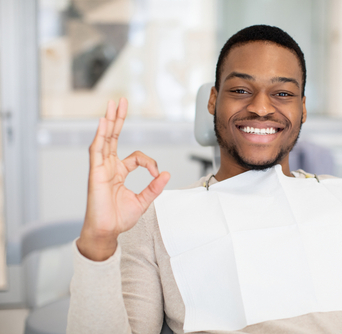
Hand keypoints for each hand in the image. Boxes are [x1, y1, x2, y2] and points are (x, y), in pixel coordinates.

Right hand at [77, 98, 169, 260]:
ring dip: (109, 121)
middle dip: (118, 119)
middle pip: (114, 137)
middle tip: (121, 101)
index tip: (157, 174)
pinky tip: (103, 122)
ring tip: (112, 104)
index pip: (136, 157)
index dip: (150, 162)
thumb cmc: (119, 218)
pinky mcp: (95, 173)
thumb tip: (167, 173)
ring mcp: (101, 168)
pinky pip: (97, 150)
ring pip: (105, 139)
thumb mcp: (143, 201)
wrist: (107, 232)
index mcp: (119, 172)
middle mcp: (109, 166)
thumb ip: (154, 187)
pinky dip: (100, 135)